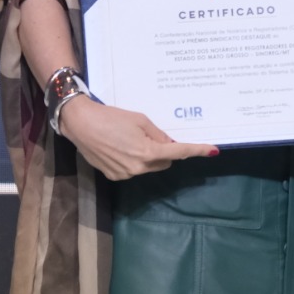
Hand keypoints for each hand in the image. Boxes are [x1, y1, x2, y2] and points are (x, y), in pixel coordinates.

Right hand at [57, 97, 217, 179]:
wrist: (80, 124)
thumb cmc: (111, 117)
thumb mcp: (140, 120)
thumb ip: (158, 134)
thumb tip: (172, 144)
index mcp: (148, 151)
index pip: (179, 152)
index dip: (197, 150)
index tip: (213, 151)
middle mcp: (139, 168)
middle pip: (164, 161)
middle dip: (165, 151)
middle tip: (152, 135)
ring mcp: (126, 174)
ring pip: (149, 166)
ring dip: (149, 156)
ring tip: (131, 138)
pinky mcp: (114, 176)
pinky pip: (134, 170)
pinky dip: (135, 161)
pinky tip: (121, 147)